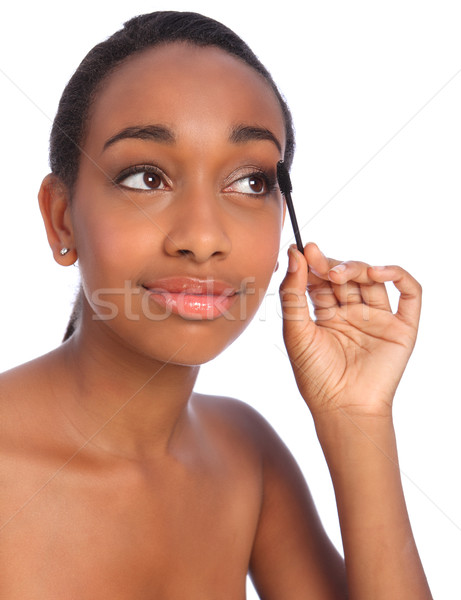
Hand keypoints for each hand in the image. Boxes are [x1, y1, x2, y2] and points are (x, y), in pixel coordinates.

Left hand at [279, 243, 421, 418]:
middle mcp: (353, 313)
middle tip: (321, 264)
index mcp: (327, 314)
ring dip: (359, 268)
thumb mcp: (295, 330)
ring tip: (341, 274)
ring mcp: (378, 318)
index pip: (322, 279)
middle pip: (347, 276)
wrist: (342, 407)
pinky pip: (410, 293)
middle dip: (334, 265)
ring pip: (373, 279)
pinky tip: (378, 272)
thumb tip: (294, 253)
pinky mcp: (401, 326)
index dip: (314, 264)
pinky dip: (398, 275)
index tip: (303, 249)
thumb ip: (293, 293)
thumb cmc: (315, 375)